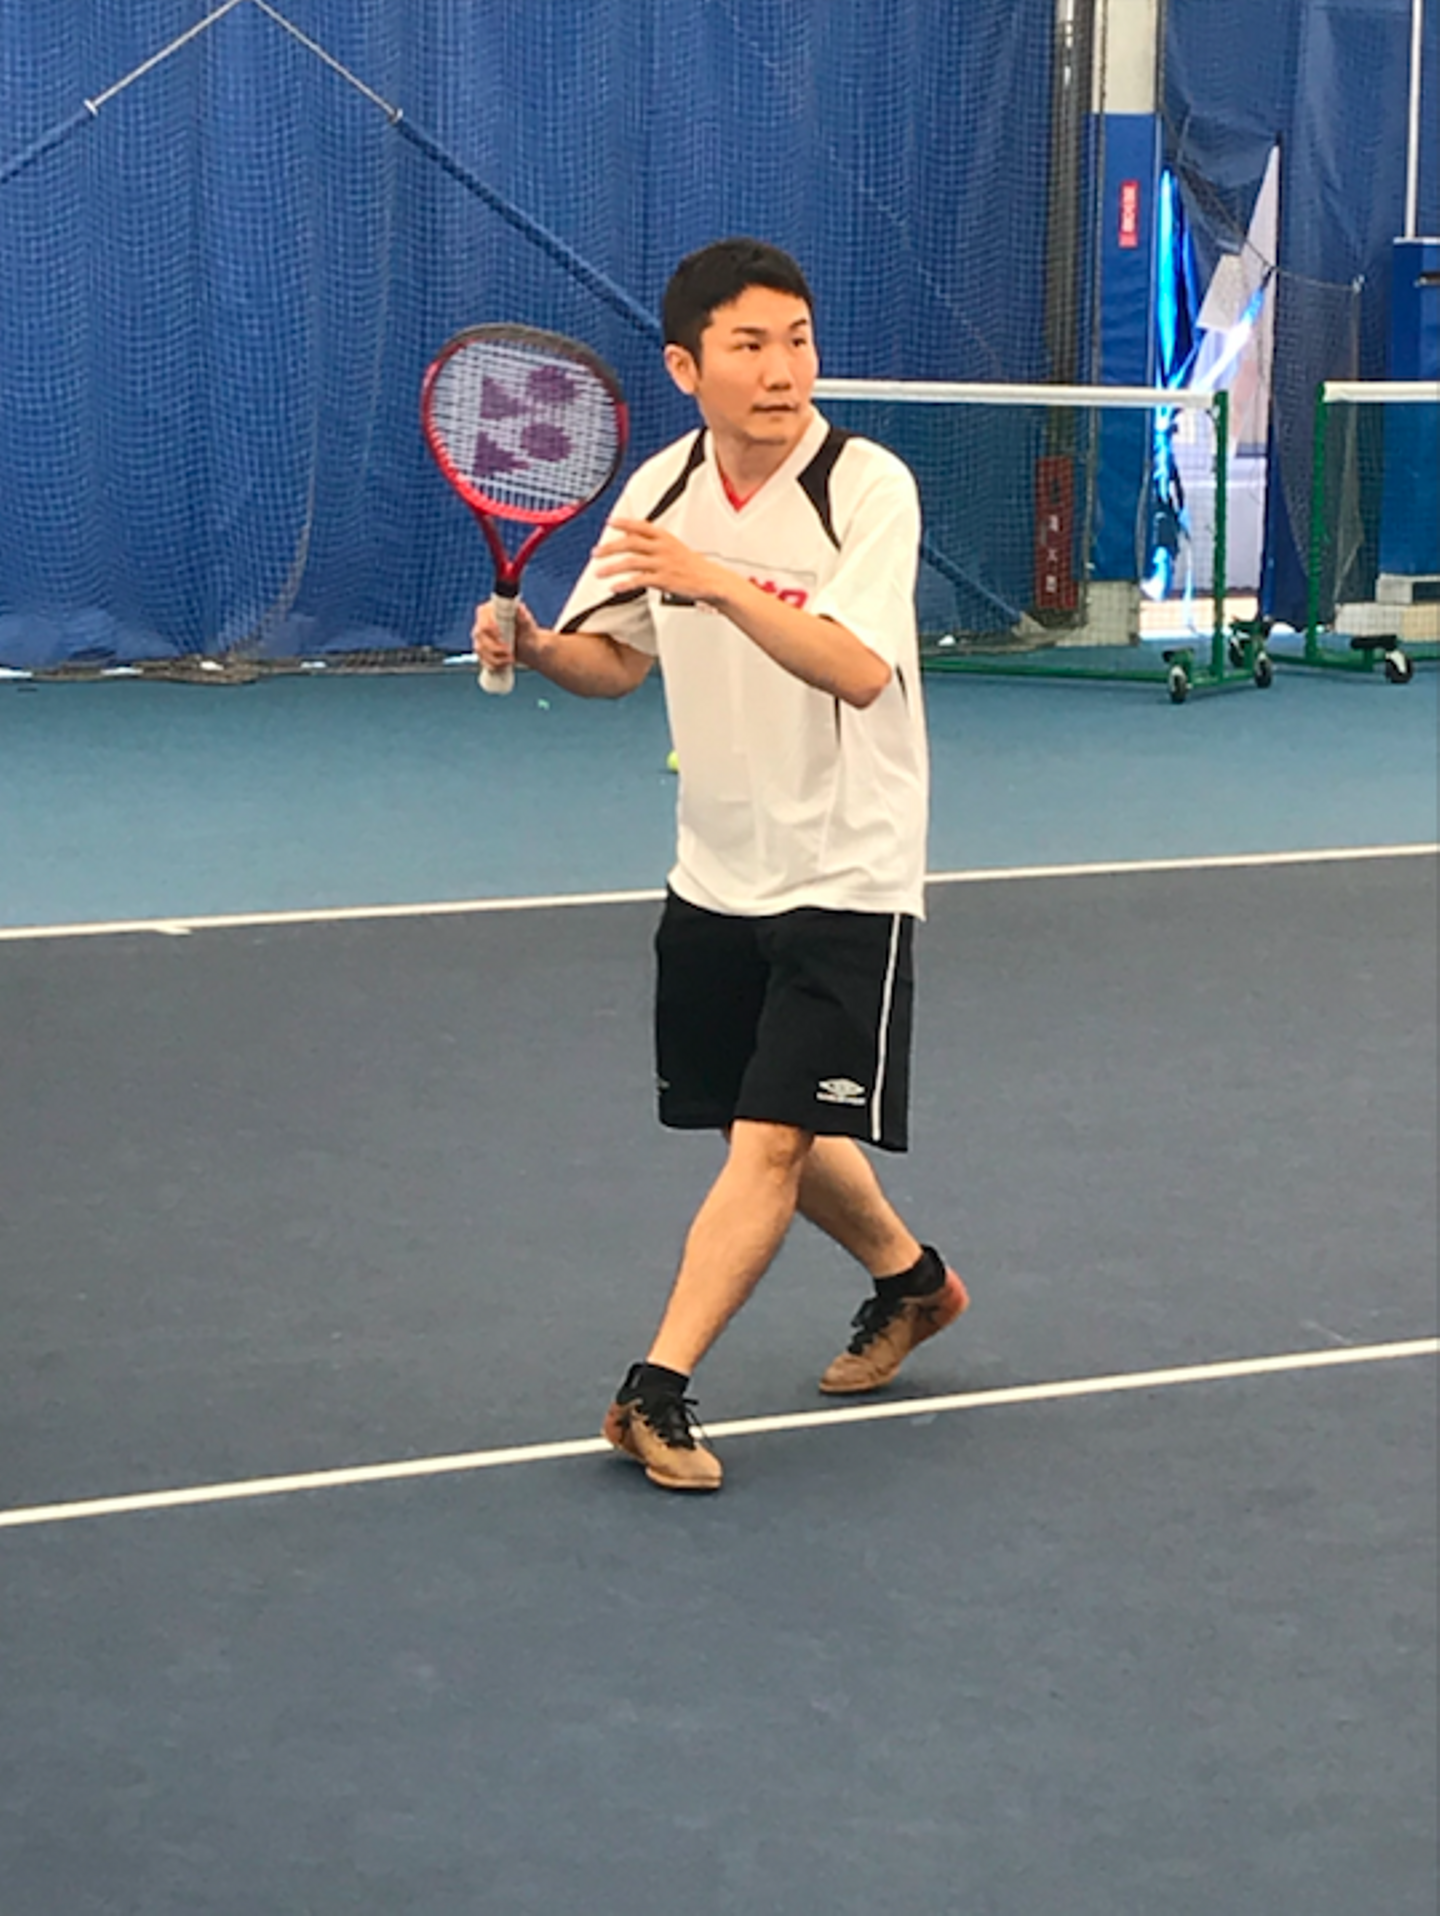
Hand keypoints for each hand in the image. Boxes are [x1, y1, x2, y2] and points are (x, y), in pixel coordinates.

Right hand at [471, 596, 540, 671]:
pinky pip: (482, 660)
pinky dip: (493, 665)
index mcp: (490, 611)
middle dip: (494, 646)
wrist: (528, 646)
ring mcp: (479, 639)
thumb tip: (520, 608)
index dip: (490, 628)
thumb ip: (523, 616)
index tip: (501, 636)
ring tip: (510, 659)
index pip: (483, 617)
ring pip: (480, 649)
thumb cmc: (527, 631)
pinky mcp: (482, 652)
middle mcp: (481, 623)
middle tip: (509, 651)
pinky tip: (503, 665)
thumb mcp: (527, 623)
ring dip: (495, 657)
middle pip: (479, 635)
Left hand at [593, 518, 726, 602]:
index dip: (624, 523)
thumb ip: (651, 541)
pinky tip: (614, 587)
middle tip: (596, 553)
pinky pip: (639, 580)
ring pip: (631, 562)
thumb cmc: (691, 565)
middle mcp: (662, 548)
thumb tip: (629, 534)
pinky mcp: (664, 579)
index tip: (610, 523)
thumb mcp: (672, 546)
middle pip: (631, 543)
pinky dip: (624, 584)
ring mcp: (663, 563)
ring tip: (599, 573)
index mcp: (664, 537)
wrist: (711, 580)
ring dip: (612, 567)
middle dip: (610, 547)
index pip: (640, 526)